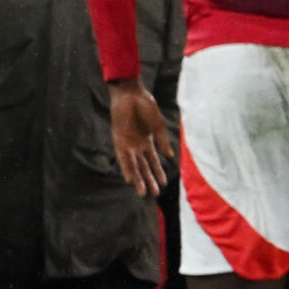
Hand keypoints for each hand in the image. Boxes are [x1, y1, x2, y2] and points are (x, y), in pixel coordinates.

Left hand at [109, 82, 173, 196]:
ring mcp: (128, 144)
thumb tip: (169, 156)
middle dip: (149, 180)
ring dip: (138, 179)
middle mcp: (136, 146)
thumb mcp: (157, 125)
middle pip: (143, 167)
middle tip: (154, 194)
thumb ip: (162, 141)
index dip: (158, 172)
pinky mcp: (119, 141)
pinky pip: (122, 158)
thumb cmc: (145, 105)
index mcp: (147, 141)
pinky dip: (126, 168)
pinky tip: (129, 179)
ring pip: (134, 166)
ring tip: (142, 192)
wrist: (131, 94)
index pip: (153, 161)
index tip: (164, 184)